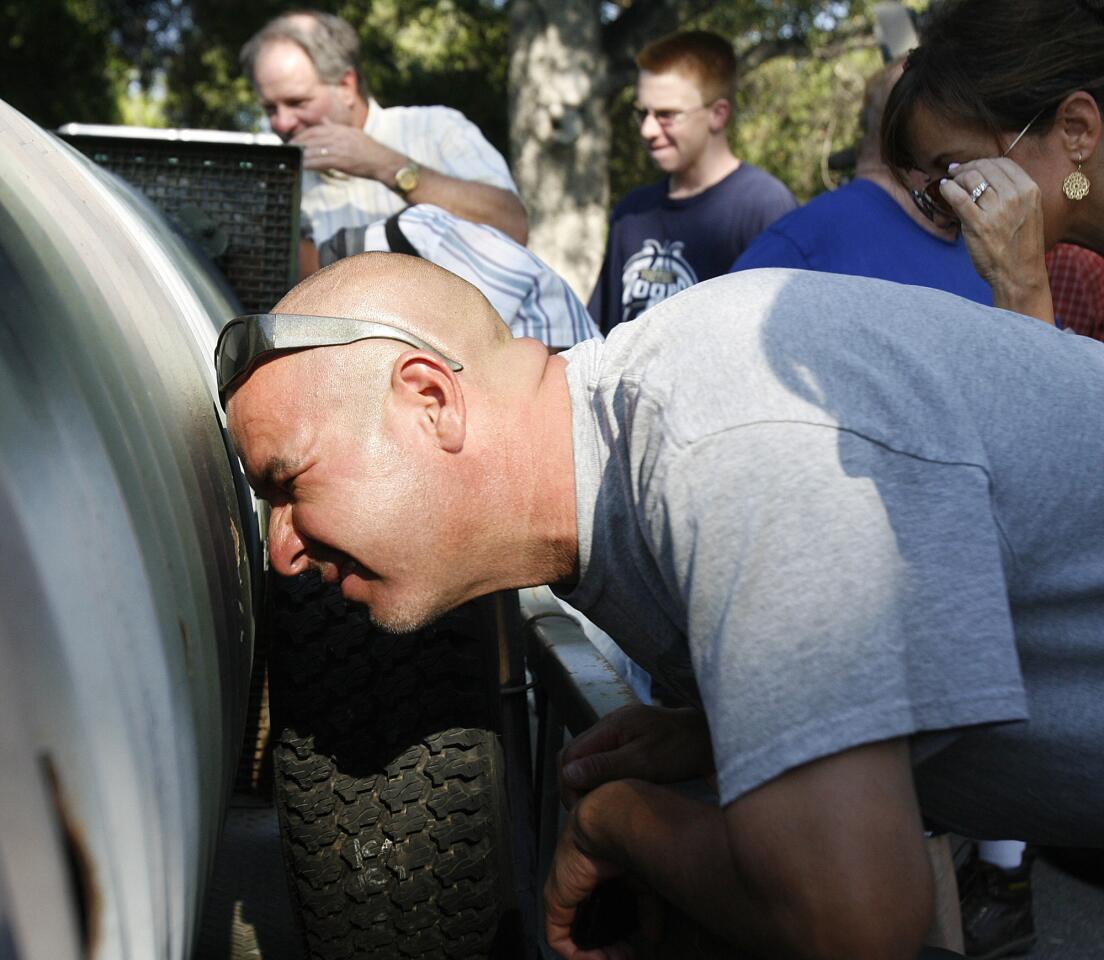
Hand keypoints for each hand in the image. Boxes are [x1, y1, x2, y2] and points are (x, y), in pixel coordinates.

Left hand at [293, 118, 402, 181]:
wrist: (383, 161)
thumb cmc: (369, 150)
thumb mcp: (352, 133)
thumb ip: (335, 127)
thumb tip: (323, 121)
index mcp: (341, 129)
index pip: (317, 129)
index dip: (303, 134)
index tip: (294, 140)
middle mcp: (339, 136)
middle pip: (313, 138)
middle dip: (299, 144)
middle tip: (288, 150)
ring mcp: (340, 148)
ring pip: (315, 150)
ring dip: (302, 155)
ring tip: (292, 159)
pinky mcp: (342, 161)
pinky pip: (321, 161)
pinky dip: (310, 164)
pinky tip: (303, 166)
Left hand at [544, 792, 634, 959]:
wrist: (607, 824)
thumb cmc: (628, 845)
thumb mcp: (644, 884)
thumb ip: (648, 910)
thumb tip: (654, 937)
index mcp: (599, 880)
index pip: (603, 916)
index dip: (618, 937)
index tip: (632, 949)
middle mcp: (580, 888)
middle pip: (588, 928)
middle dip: (607, 950)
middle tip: (625, 957)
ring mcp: (565, 894)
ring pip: (573, 934)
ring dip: (593, 955)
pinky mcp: (554, 900)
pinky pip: (558, 937)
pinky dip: (576, 955)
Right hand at [558, 704, 712, 808]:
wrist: (710, 738)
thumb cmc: (683, 747)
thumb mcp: (645, 761)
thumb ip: (606, 766)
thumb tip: (568, 773)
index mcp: (611, 725)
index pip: (569, 754)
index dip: (568, 783)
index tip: (581, 808)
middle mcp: (609, 725)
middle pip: (574, 757)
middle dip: (574, 785)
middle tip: (588, 811)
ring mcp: (618, 732)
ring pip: (587, 760)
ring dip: (587, 783)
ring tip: (600, 805)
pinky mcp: (627, 741)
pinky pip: (602, 760)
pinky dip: (601, 778)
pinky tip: (613, 794)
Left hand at [938, 157, 1053, 320]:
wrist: (1019, 273)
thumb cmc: (1021, 245)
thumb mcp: (1028, 211)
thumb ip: (1013, 192)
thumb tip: (986, 173)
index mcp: (1030, 190)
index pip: (1003, 163)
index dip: (983, 161)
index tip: (972, 165)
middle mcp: (1015, 196)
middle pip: (985, 167)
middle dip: (967, 167)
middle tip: (956, 172)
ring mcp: (997, 210)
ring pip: (971, 179)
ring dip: (957, 178)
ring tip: (951, 183)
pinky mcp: (978, 224)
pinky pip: (958, 197)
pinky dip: (948, 189)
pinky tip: (944, 188)